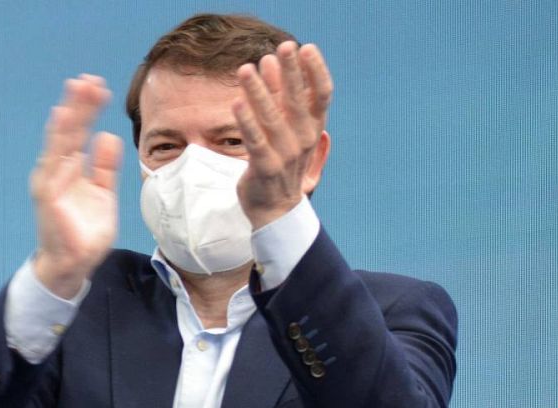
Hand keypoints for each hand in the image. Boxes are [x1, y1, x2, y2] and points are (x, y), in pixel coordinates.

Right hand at [29, 74, 122, 297]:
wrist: (74, 265)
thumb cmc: (86, 233)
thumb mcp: (103, 194)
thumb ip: (104, 167)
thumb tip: (106, 136)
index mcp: (70, 170)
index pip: (79, 132)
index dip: (88, 109)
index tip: (99, 87)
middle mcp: (56, 172)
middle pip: (68, 131)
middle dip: (78, 105)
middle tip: (88, 80)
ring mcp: (50, 183)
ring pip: (59, 142)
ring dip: (68, 116)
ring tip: (76, 91)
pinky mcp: (48, 196)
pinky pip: (53, 166)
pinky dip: (59, 145)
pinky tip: (65, 123)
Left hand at [233, 41, 332, 229]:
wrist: (276, 210)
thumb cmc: (281, 163)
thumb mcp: (287, 129)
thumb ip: (280, 98)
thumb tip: (272, 63)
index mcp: (314, 129)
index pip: (322, 95)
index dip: (316, 71)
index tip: (307, 48)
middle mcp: (304, 140)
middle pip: (298, 100)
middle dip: (290, 72)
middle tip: (283, 46)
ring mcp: (286, 155)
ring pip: (271, 117)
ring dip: (258, 91)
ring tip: (245, 69)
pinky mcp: (265, 168)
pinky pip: (254, 141)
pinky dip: (246, 122)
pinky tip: (236, 103)